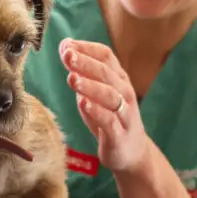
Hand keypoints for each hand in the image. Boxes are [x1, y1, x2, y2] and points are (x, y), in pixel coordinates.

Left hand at [59, 38, 151, 171]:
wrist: (132, 153)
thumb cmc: (110, 117)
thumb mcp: (94, 93)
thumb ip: (81, 72)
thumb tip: (65, 46)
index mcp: (118, 79)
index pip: (106, 56)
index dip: (86, 48)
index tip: (66, 44)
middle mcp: (124, 92)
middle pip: (106, 73)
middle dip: (85, 62)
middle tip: (67, 56)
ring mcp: (124, 113)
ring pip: (109, 95)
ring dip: (90, 85)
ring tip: (72, 78)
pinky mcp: (120, 134)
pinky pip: (110, 121)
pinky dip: (97, 111)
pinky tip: (83, 104)